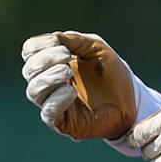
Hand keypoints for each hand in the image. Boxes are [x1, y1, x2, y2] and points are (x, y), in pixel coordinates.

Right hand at [21, 31, 152, 140]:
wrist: (131, 98)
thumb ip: (73, 40)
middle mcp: (48, 83)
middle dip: (45, 60)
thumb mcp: (94, 47)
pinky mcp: (63, 123)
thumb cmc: (111, 72)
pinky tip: (71, 91)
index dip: (39, 45)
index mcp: (52, 62)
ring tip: (68, 71)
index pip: (29, 52)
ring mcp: (54, 103)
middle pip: (29, 70)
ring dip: (48, 78)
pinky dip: (56, 100)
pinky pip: (48, 113)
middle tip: (67, 56)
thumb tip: (52, 38)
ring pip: (34, 91)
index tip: (59, 42)